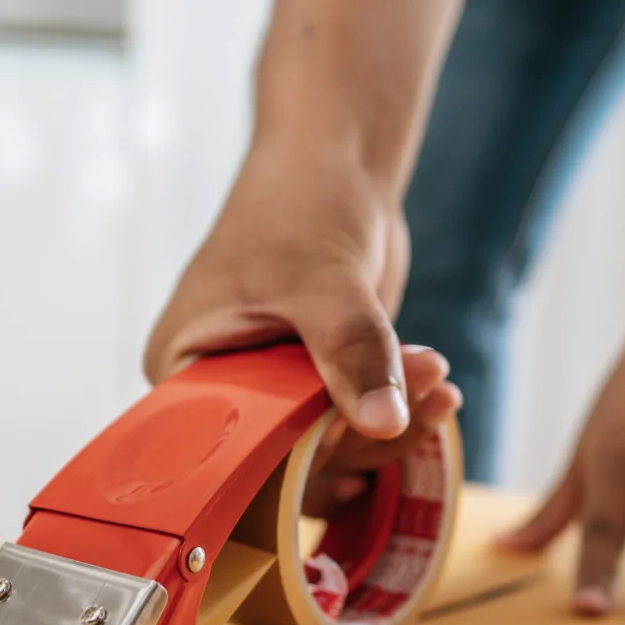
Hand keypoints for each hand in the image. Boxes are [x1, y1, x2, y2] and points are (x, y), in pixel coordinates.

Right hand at [144, 140, 461, 473]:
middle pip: (287, 454)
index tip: (353, 442)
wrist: (334, 163)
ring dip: (392, 422)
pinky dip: (400, 410)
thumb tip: (385, 423)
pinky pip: (355, 420)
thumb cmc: (299, 205)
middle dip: (361, 432)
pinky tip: (440, 394)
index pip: (229, 449)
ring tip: (439, 381)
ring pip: (332, 443)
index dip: (292, 460)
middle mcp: (220, 388)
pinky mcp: (317, 385)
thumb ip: (352, 352)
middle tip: (423, 389)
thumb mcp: (323, 282)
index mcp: (185, 370)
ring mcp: (272, 389)